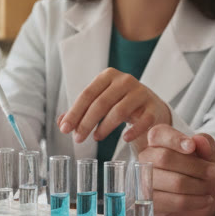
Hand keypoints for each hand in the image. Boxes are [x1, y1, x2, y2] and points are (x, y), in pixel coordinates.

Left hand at [57, 68, 171, 148]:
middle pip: (101, 103)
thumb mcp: (99, 103)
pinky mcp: (153, 107)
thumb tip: (61, 123)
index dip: (74, 112)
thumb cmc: (119, 103)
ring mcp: (141, 93)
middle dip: (86, 123)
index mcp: (108, 76)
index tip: (64, 129)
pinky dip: (133, 131)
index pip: (87, 94)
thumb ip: (80, 112)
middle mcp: (125, 80)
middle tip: (77, 139)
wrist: (150, 105)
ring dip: (104, 128)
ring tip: (96, 138)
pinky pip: (142, 121)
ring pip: (119, 111)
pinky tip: (124, 139)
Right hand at [139, 125, 214, 215]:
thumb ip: (206, 144)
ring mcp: (145, 181)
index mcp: (158, 140)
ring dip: (198, 186)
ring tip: (209, 187)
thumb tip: (199, 139)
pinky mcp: (152, 202)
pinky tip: (206, 200)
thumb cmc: (200, 169)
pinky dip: (195, 201)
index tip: (191, 147)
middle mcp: (146, 159)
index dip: (174, 140)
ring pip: (174, 182)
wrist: (198, 196)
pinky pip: (175, 201)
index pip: (158, 134)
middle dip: (194, 166)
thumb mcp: (209, 153)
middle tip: (213, 172)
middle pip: (165, 158)